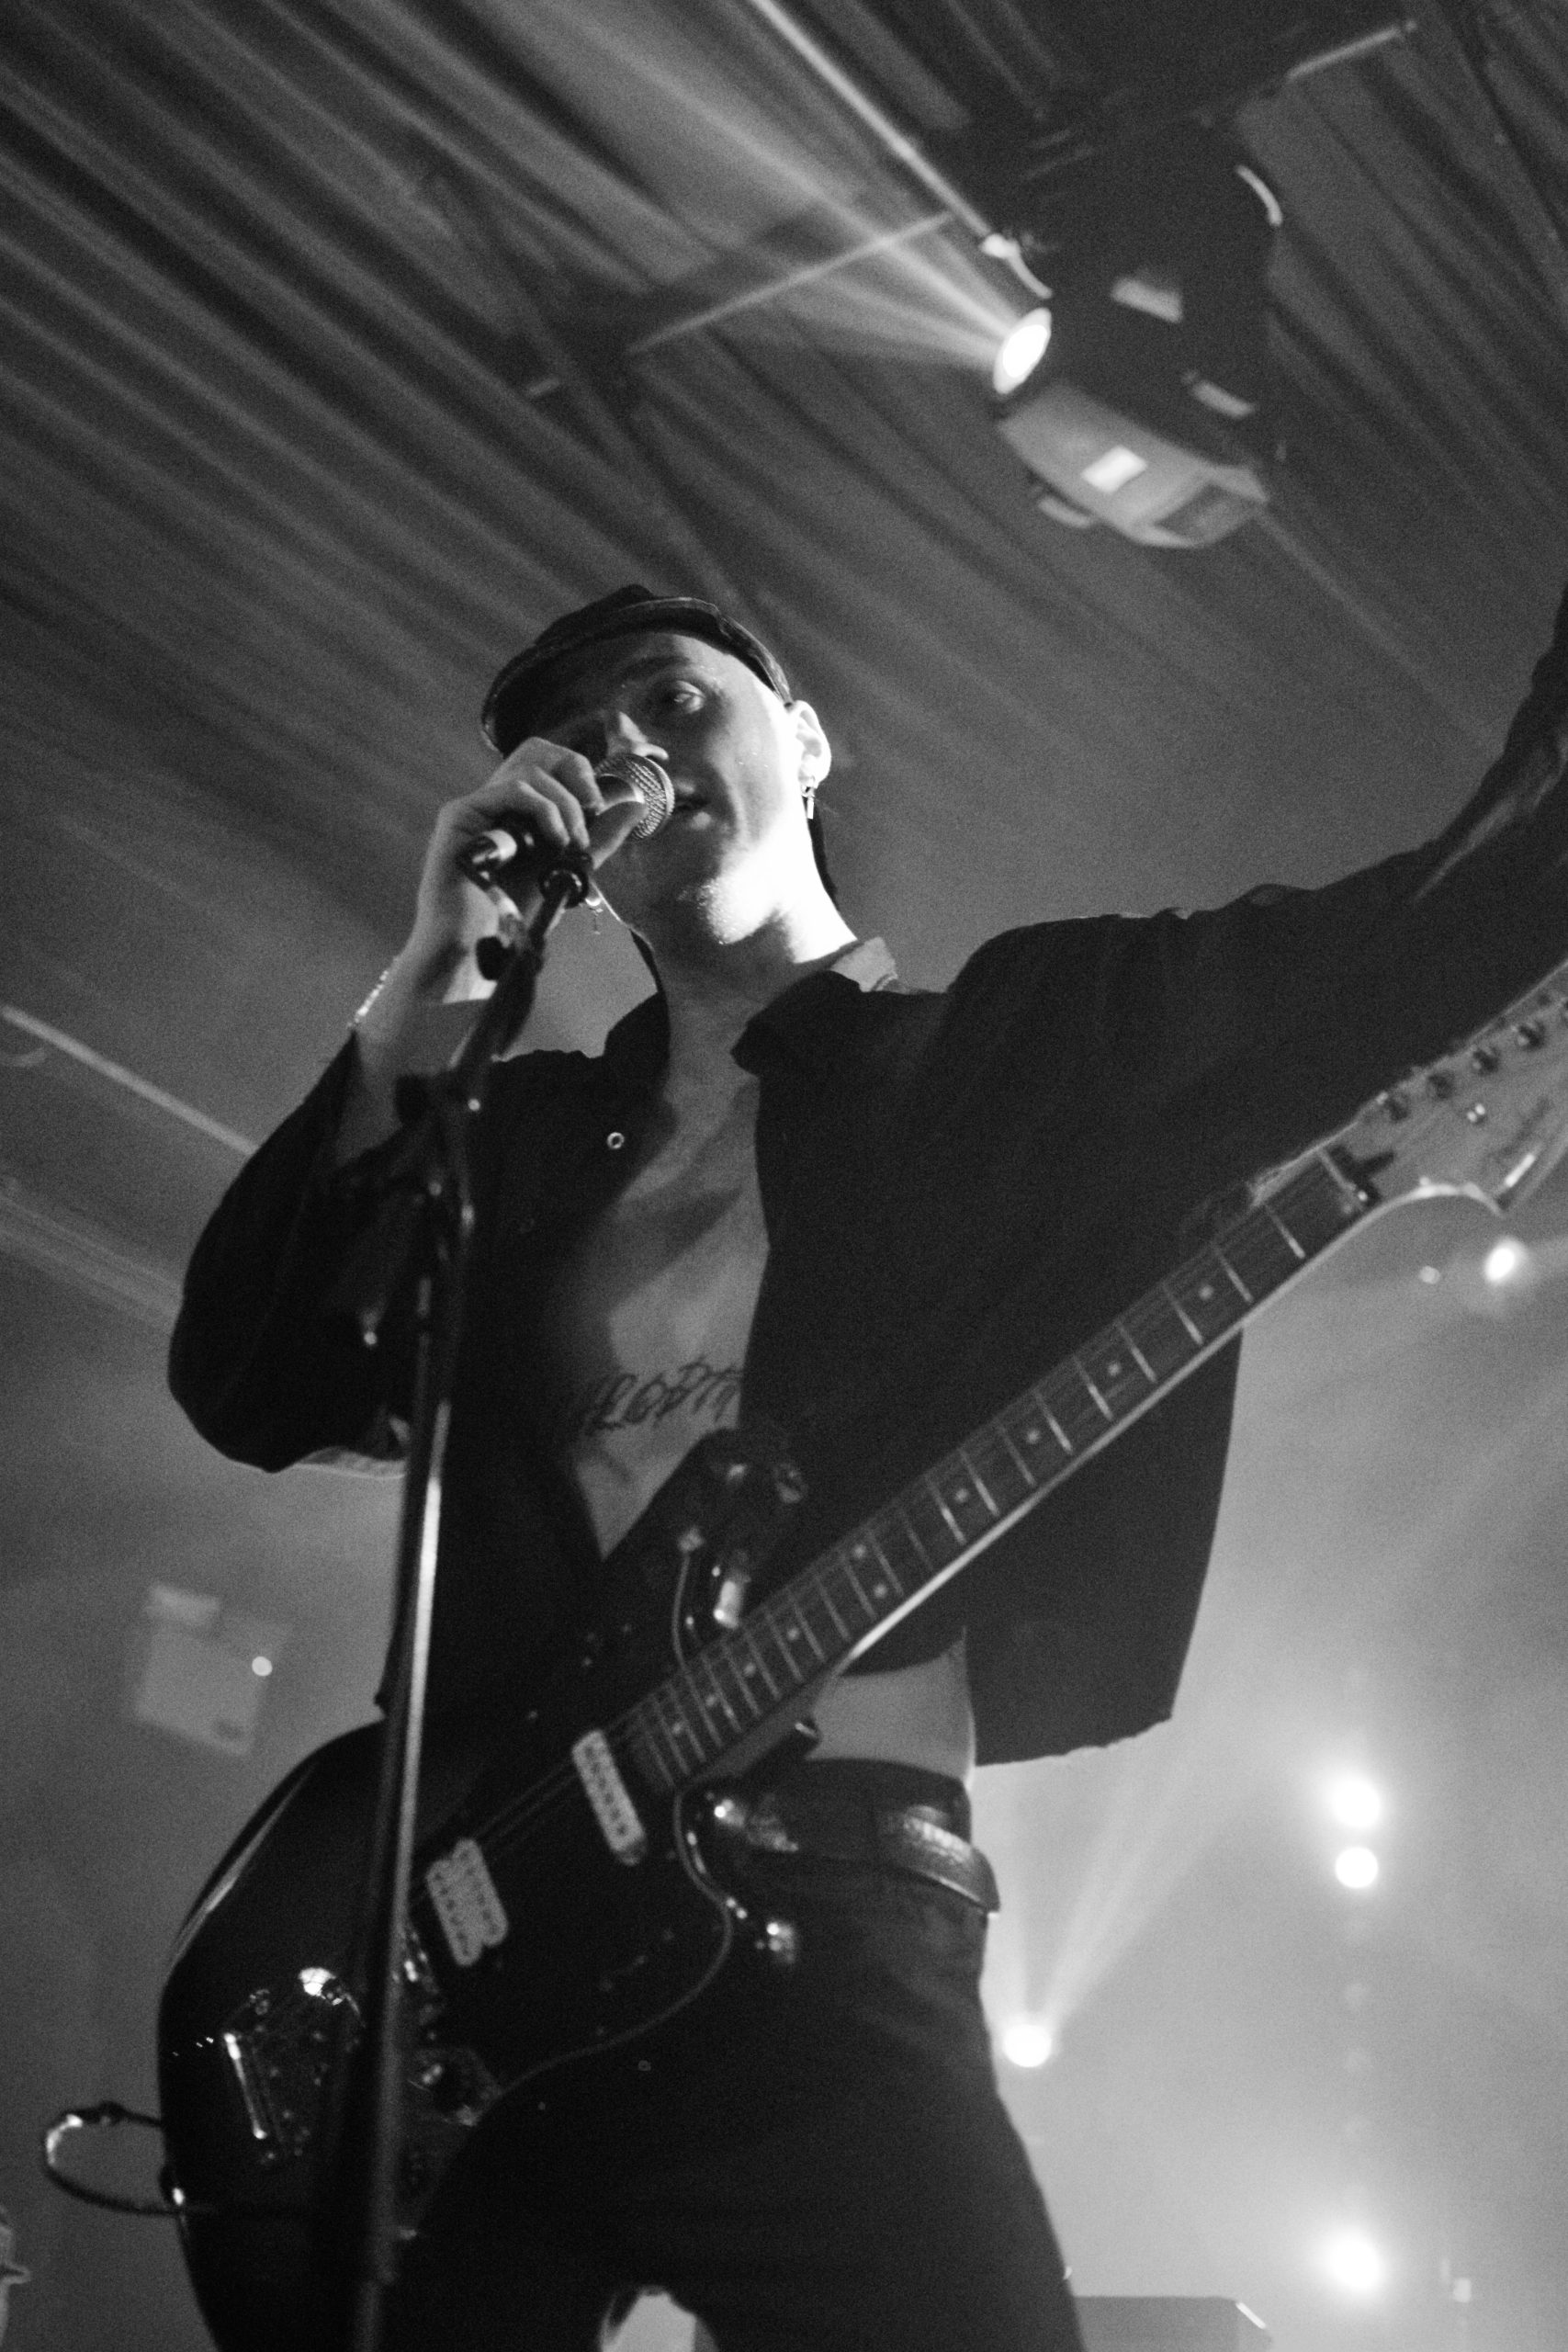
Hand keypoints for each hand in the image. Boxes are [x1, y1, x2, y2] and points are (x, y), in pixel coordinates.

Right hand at [337, 739, 652, 1158]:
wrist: (473, 954)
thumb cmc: (512, 920)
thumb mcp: (566, 872)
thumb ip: (596, 842)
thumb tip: (633, 809)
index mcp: (517, 809)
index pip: (550, 760)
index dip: (581, 771)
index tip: (600, 810)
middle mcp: (494, 802)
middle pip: (537, 748)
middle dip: (575, 770)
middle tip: (591, 810)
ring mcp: (475, 807)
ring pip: (529, 768)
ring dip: (565, 804)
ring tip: (570, 843)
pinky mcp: (459, 818)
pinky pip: (510, 791)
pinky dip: (543, 810)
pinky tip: (553, 841)